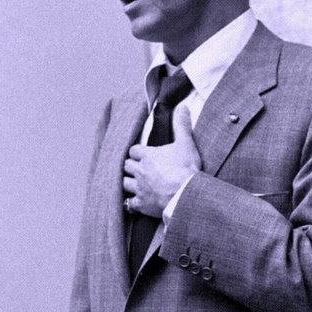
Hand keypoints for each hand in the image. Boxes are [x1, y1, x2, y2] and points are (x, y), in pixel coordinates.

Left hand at [123, 103, 199, 217]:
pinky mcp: (141, 204)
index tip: (142, 154)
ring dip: (128, 182)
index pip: (133, 150)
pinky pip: (129, 204)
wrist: (187, 195)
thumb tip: (183, 107)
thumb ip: (181, 125)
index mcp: (147, 155)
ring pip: (124, 183)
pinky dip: (131, 203)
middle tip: (137, 168)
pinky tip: (135, 202)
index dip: (137, 152)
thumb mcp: (186, 144)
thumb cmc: (186, 169)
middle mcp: (139, 171)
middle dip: (131, 166)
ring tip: (134, 183)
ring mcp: (138, 188)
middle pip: (126, 166)